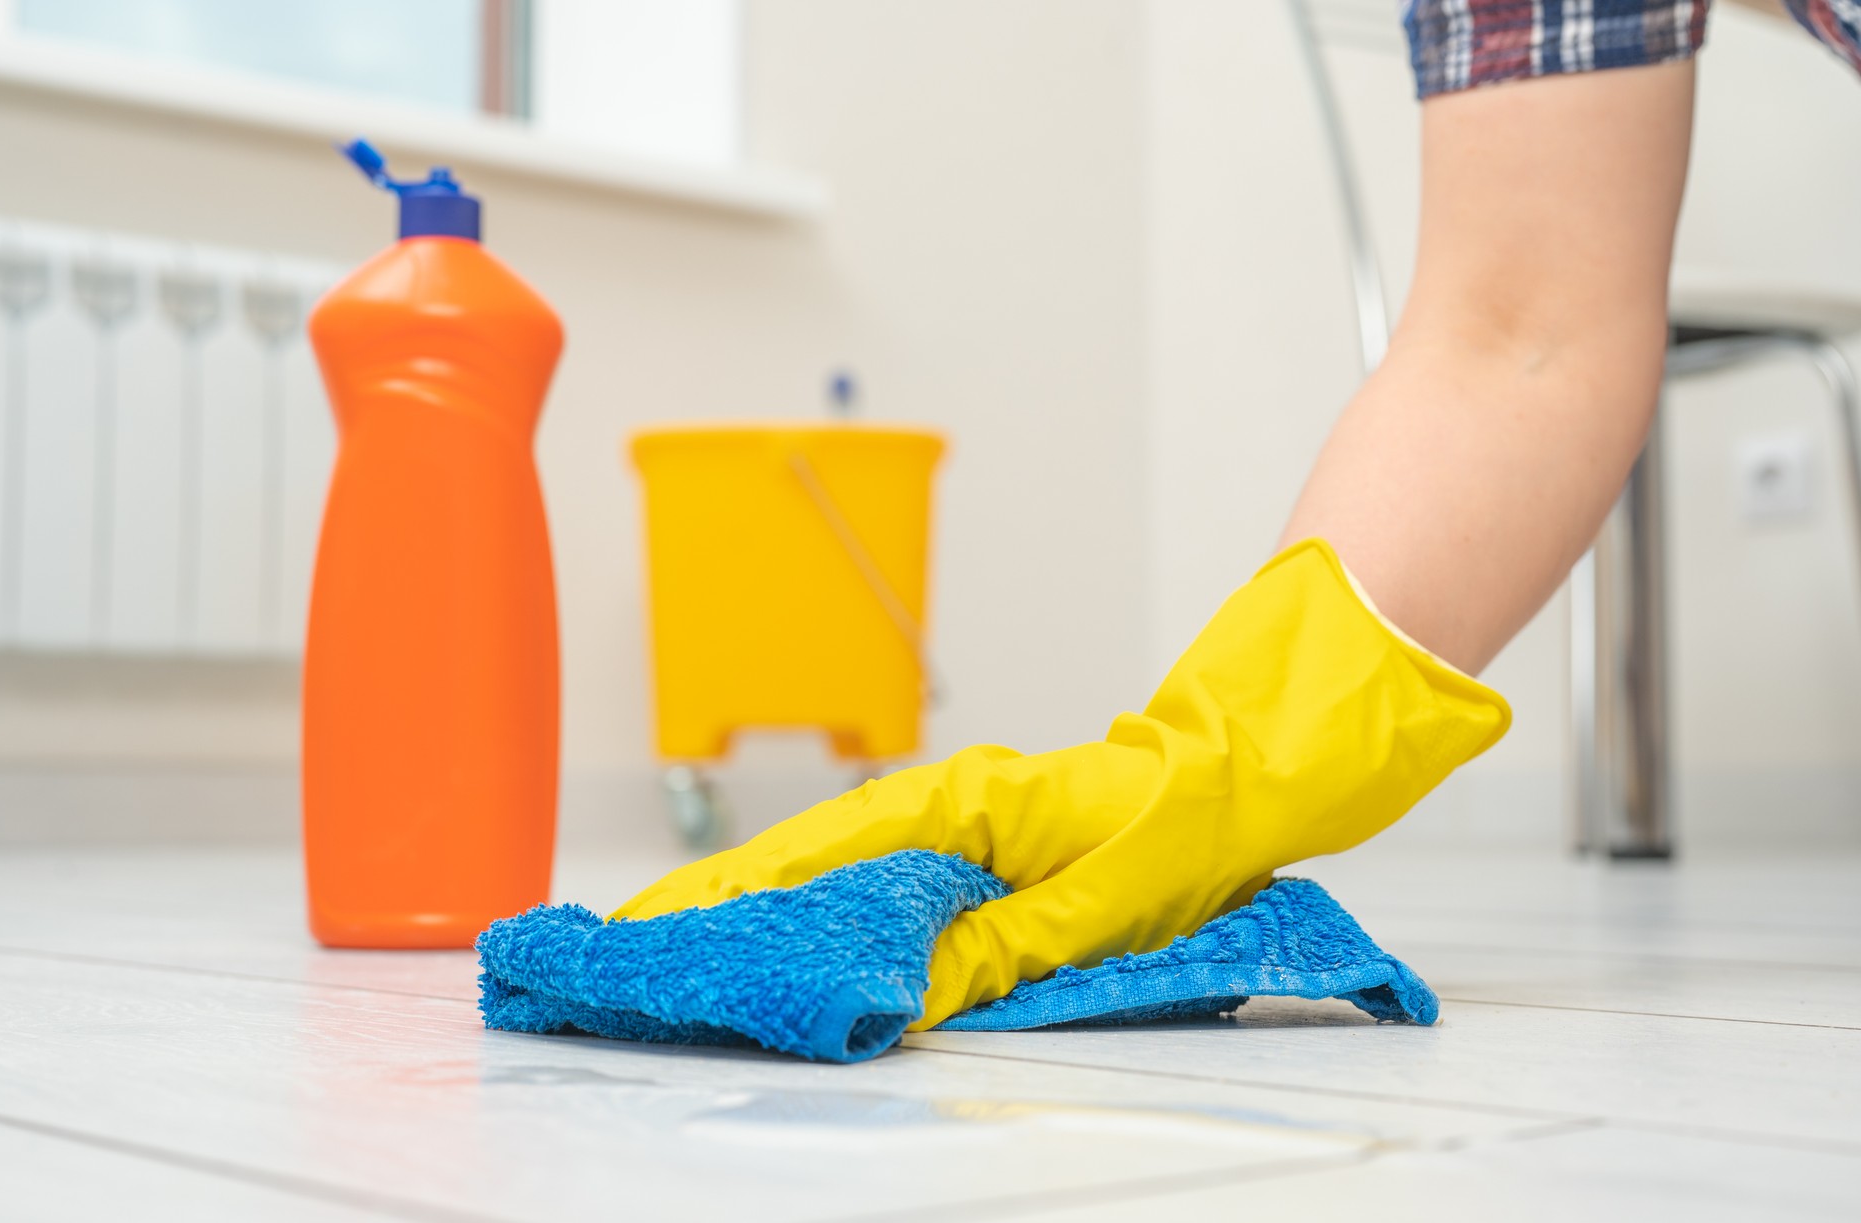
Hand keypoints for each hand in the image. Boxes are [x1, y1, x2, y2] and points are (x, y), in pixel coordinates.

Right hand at [613, 540, 1508, 1027]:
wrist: (1252, 763)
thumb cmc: (1194, 810)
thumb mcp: (1111, 897)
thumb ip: (1008, 948)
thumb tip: (909, 995)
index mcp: (969, 810)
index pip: (822, 857)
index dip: (736, 898)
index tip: (662, 932)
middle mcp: (951, 812)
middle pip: (809, 864)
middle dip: (722, 909)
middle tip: (635, 953)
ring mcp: (962, 828)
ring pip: (838, 874)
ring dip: (764, 915)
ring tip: (689, 956)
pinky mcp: (982, 850)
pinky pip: (884, 882)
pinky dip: (829, 913)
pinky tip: (801, 948)